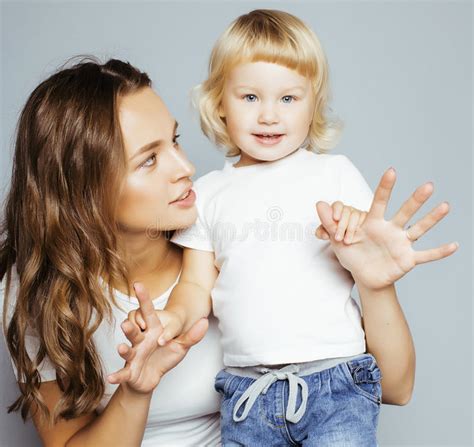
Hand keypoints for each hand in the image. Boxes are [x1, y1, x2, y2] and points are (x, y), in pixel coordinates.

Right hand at [107, 282, 207, 393]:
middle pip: (134, 330)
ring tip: (121, 347)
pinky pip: (122, 373)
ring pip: (127, 350)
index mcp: (153, 331)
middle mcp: (141, 340)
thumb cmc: (165, 357)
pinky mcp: (130, 370)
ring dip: (123, 349)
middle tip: (127, 323)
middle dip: (130, 326)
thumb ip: (192, 335)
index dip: (143, 298)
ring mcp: (134, 355)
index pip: (147, 312)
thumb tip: (205, 322)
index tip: (137, 284)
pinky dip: (116, 376)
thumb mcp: (181, 345)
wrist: (151, 377)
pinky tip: (110, 378)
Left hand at [315, 167, 458, 289]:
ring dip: (432, 219)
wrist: (364, 276)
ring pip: (418, 229)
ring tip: (445, 206)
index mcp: (373, 222)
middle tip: (428, 185)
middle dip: (415, 200)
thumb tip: (318, 203)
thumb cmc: (352, 254)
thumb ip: (329, 222)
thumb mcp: (337, 239)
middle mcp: (391, 229)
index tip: (392, 171)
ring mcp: (401, 244)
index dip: (385, 187)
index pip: (380, 202)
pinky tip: (454, 245)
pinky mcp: (407, 260)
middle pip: (405, 212)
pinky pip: (425, 255)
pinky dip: (439, 252)